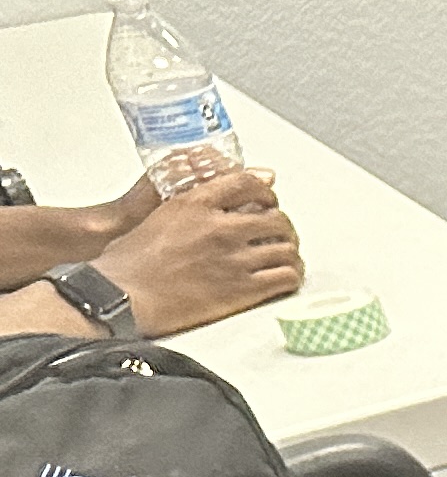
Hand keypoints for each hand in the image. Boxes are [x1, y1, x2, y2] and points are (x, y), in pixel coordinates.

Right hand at [98, 168, 299, 337]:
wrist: (123, 293)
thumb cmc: (131, 261)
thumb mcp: (159, 215)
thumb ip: (191, 204)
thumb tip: (207, 196)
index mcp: (196, 203)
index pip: (247, 183)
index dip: (266, 191)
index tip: (269, 200)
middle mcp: (220, 228)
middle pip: (276, 218)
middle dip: (283, 227)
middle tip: (280, 235)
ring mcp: (234, 258)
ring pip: (286, 249)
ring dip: (290, 253)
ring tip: (285, 259)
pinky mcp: (243, 288)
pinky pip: (286, 278)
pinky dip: (291, 277)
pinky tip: (285, 279)